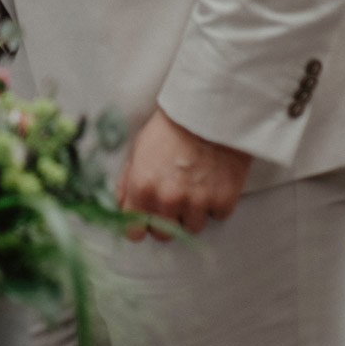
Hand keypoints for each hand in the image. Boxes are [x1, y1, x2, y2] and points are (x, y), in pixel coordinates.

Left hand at [115, 107, 250, 240]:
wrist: (208, 110)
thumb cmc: (171, 126)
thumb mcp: (139, 148)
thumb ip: (127, 182)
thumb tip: (121, 206)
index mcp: (143, 187)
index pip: (134, 232)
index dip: (140, 226)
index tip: (145, 219)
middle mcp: (168, 199)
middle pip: (164, 235)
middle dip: (166, 221)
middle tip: (173, 198)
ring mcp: (197, 203)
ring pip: (192, 228)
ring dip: (192, 212)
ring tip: (195, 184)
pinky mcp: (223, 200)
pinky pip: (217, 215)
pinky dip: (216, 203)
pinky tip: (212, 180)